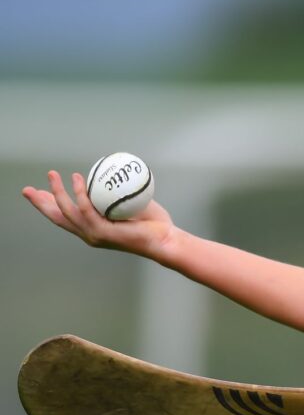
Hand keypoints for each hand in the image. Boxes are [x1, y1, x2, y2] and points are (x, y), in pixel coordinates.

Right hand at [22, 170, 175, 258]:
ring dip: (57, 193)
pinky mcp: (102, 233)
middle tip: (27, 190)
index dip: (49, 206)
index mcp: (93, 229)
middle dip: (40, 203)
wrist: (166, 239)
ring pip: (67, 212)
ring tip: (52, 174)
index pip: (65, 218)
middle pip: (57, 218)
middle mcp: (89, 234)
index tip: (38, 193)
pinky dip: (79, 193)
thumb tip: (115, 175)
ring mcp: (94, 234)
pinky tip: (78, 179)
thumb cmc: (154, 224)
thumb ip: (120, 195)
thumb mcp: (133, 205)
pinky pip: (86, 209)